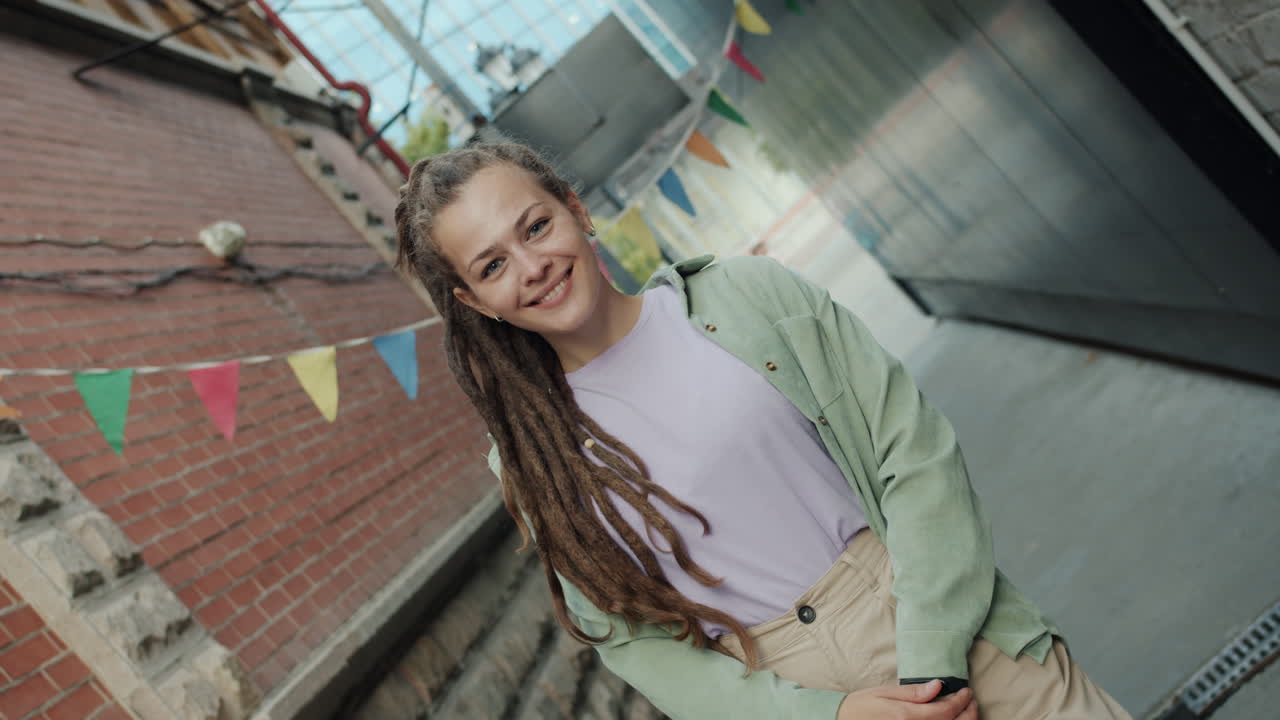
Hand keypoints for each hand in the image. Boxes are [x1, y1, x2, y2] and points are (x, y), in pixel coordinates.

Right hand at [836, 679, 977, 719]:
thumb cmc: (863, 705)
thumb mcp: (886, 693)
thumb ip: (914, 692)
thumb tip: (938, 686)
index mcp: (907, 716)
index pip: (945, 710)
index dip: (961, 701)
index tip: (966, 691)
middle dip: (968, 713)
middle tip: (971, 700)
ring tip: (966, 711)